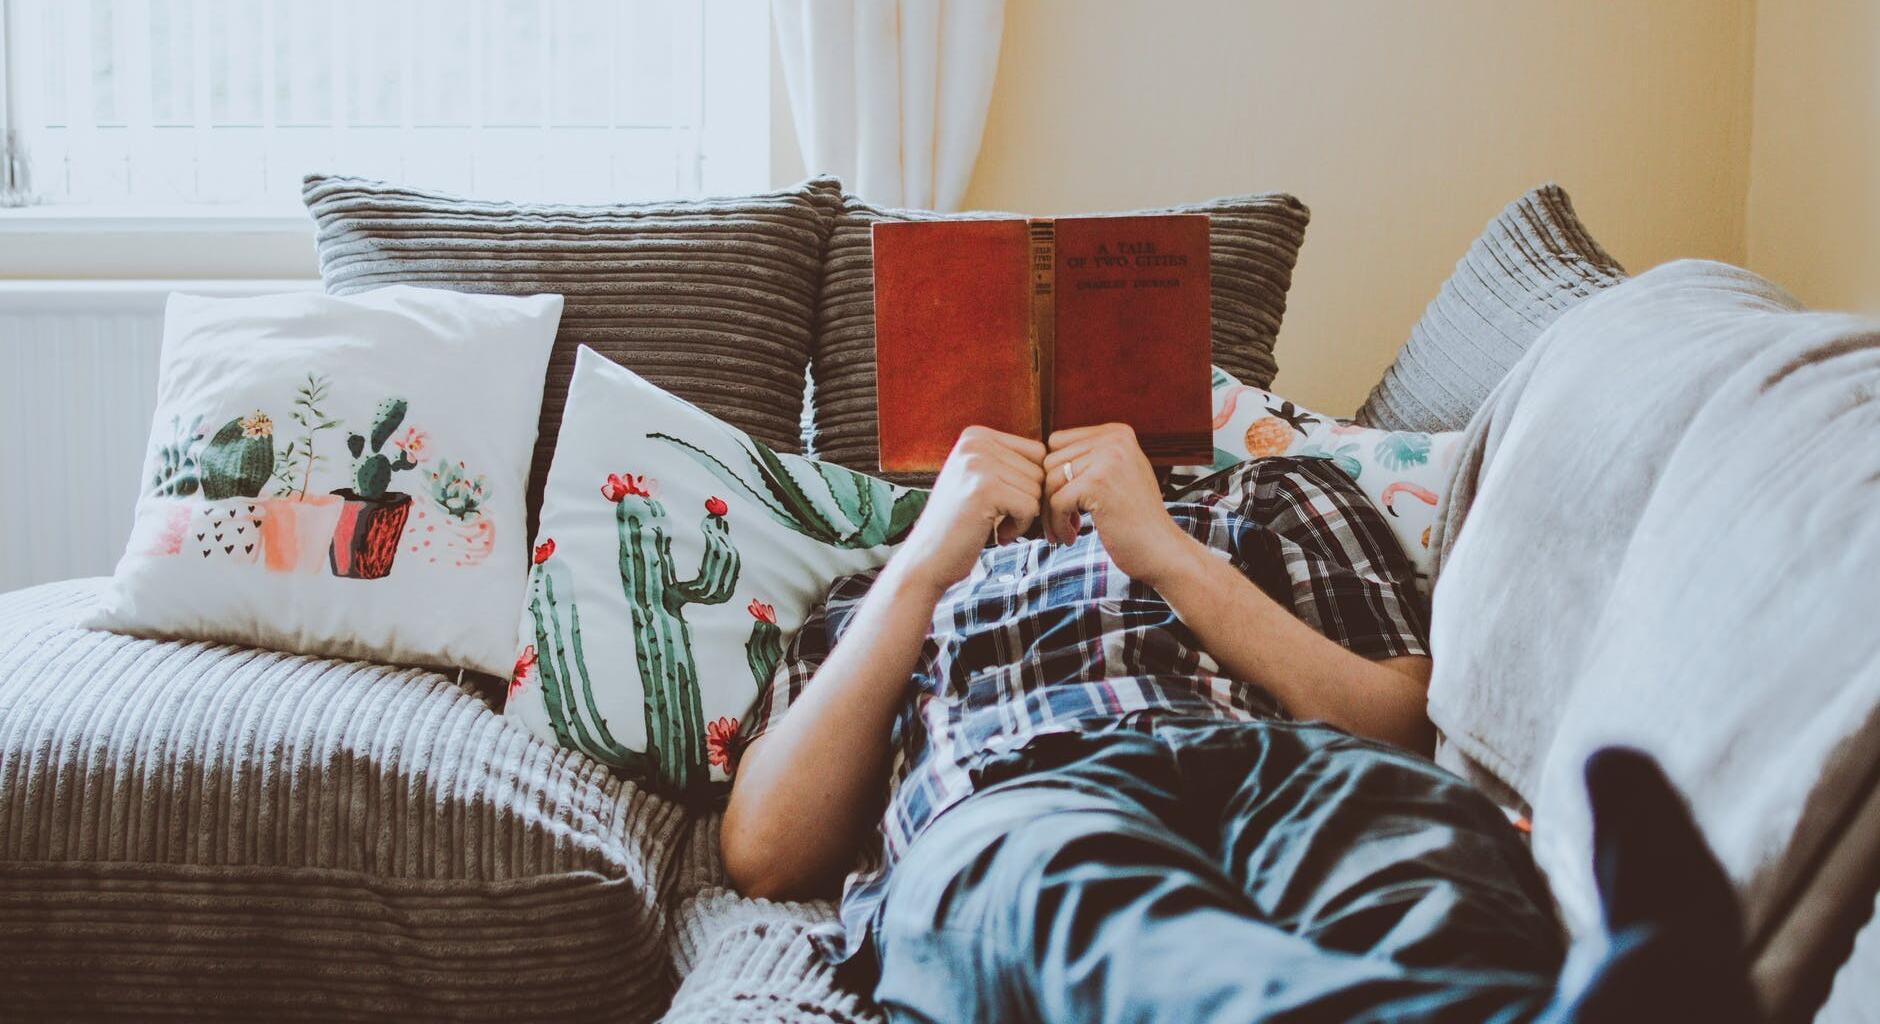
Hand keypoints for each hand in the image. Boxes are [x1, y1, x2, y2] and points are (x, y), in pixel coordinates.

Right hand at [892, 426, 1046, 592]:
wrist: (928, 559)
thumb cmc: (962, 524)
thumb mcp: (982, 480)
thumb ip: (1011, 464)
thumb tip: (1064, 464)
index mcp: (976, 435)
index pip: (1036, 452)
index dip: (1031, 484)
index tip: (1008, 505)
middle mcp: (975, 443)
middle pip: (1039, 470)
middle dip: (1028, 501)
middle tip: (1002, 521)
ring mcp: (978, 464)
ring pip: (1037, 490)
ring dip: (1024, 516)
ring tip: (996, 526)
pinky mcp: (984, 489)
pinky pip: (1031, 507)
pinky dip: (1020, 528)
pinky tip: (999, 534)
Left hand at [1044, 423, 1193, 586]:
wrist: (1161, 550)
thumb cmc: (1135, 519)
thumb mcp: (1118, 475)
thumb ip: (1088, 458)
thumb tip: (1042, 455)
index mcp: (1117, 432)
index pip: (1059, 443)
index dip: (1055, 475)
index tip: (1064, 502)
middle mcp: (1114, 439)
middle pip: (1051, 461)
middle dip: (1050, 495)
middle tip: (1064, 521)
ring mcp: (1107, 459)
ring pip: (1050, 482)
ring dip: (1051, 512)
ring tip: (1065, 531)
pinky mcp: (1098, 483)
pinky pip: (1056, 502)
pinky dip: (1057, 524)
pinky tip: (1071, 538)